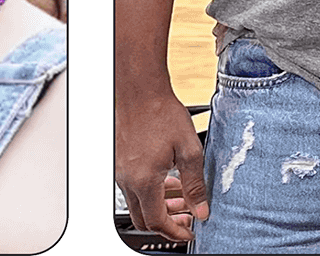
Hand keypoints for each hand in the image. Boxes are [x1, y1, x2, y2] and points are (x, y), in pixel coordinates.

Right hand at [116, 86, 209, 242]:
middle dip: (167, 222)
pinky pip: (131, 185)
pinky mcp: (118, 160)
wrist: (138, 88)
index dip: (175, 232)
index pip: (157, 222)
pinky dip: (149, 189)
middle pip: (143, 218)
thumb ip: (195, 184)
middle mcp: (127, 178)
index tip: (189, 232)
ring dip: (158, 204)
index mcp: (144, 180)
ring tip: (180, 195)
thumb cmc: (160, 112)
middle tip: (187, 217)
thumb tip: (201, 210)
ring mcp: (119, 169)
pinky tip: (165, 175)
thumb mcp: (189, 149)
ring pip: (137, 201)